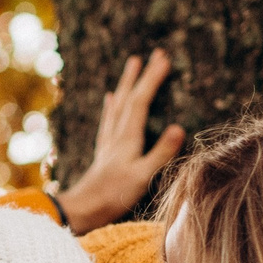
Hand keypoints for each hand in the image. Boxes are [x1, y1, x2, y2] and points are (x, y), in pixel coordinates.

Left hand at [55, 50, 186, 233]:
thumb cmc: (114, 196)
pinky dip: (111, 105)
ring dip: (126, 82)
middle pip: (129, 96)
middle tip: (155, 53)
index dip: (152, 79)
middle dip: (142, 74)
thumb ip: (161, 153)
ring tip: (132, 63)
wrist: (83, 208)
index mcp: (127, 137)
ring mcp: (108, 141)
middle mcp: (116, 134)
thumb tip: (179, 127)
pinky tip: (110, 97)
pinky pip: (108, 119)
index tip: (164, 59)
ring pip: (117, 103)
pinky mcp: (104, 150)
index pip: (141, 101)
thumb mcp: (143, 176)